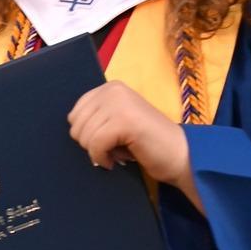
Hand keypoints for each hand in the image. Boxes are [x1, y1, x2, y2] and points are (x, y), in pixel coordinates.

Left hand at [67, 79, 190, 184]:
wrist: (179, 155)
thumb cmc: (146, 144)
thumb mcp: (116, 122)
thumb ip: (96, 117)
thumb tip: (70, 126)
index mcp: (110, 88)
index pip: (75, 114)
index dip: (87, 134)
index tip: (109, 140)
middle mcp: (113, 90)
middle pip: (76, 126)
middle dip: (92, 144)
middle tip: (116, 147)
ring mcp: (119, 103)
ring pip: (84, 136)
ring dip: (99, 152)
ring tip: (120, 151)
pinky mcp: (124, 121)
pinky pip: (95, 145)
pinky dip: (102, 159)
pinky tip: (116, 161)